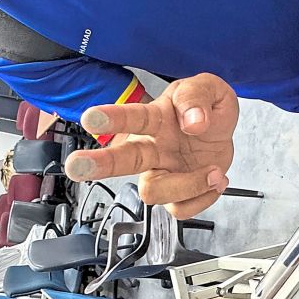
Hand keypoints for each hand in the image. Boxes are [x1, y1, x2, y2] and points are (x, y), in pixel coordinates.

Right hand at [64, 74, 238, 219]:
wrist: (223, 132)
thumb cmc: (204, 109)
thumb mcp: (209, 89)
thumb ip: (198, 96)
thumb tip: (193, 120)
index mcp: (154, 119)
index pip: (130, 117)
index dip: (110, 118)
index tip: (91, 118)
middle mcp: (150, 148)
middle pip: (119, 160)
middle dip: (96, 164)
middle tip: (76, 166)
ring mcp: (160, 173)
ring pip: (153, 193)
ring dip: (188, 185)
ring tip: (214, 171)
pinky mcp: (175, 195)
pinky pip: (180, 209)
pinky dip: (204, 197)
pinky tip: (214, 179)